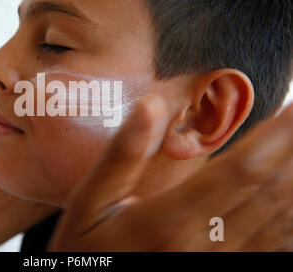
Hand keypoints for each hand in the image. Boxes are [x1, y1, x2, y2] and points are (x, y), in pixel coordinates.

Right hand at [49, 96, 292, 250]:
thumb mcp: (89, 203)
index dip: (278, 136)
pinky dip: (291, 219)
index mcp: (168, 222)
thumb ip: (121, 156)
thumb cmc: (89, 249)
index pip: (241, 171)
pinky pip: (275, 248)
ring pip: (281, 221)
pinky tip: (291, 196)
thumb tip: (151, 105)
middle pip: (269, 193)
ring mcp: (220, 266)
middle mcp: (204, 247)